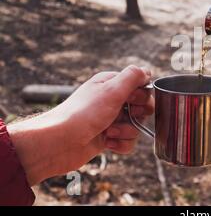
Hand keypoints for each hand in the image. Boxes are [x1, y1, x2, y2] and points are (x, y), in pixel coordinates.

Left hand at [8, 65, 154, 184]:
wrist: (58, 143)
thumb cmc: (83, 114)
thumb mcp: (111, 90)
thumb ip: (132, 77)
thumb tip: (147, 71)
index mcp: (112, 84)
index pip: (141, 84)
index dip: (141, 94)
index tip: (131, 99)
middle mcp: (112, 100)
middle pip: (143, 106)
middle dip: (137, 114)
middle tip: (122, 115)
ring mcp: (111, 119)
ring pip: (137, 125)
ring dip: (127, 131)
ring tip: (109, 132)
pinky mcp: (109, 137)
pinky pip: (128, 141)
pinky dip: (121, 144)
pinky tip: (108, 143)